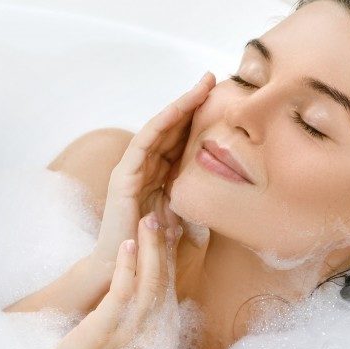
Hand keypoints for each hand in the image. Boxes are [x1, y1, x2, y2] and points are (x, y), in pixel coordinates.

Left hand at [57, 212, 184, 348]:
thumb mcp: (123, 341)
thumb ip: (137, 318)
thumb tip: (141, 288)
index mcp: (160, 337)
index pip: (169, 288)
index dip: (170, 257)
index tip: (170, 229)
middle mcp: (155, 337)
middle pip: (164, 281)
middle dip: (163, 246)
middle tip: (161, 214)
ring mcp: (133, 334)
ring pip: (150, 282)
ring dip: (150, 248)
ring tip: (147, 219)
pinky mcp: (108, 331)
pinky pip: (124, 293)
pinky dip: (127, 265)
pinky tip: (126, 243)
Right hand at [87, 72, 214, 275]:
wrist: (126, 270)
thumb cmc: (153, 249)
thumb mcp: (184, 216)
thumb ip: (195, 198)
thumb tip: (227, 188)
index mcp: (158, 175)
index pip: (180, 138)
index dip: (198, 117)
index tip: (222, 98)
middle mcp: (143, 168)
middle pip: (170, 127)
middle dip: (191, 101)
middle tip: (214, 78)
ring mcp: (131, 170)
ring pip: (157, 128)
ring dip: (179, 105)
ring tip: (200, 86)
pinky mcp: (123, 179)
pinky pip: (142, 143)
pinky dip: (160, 124)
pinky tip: (177, 110)